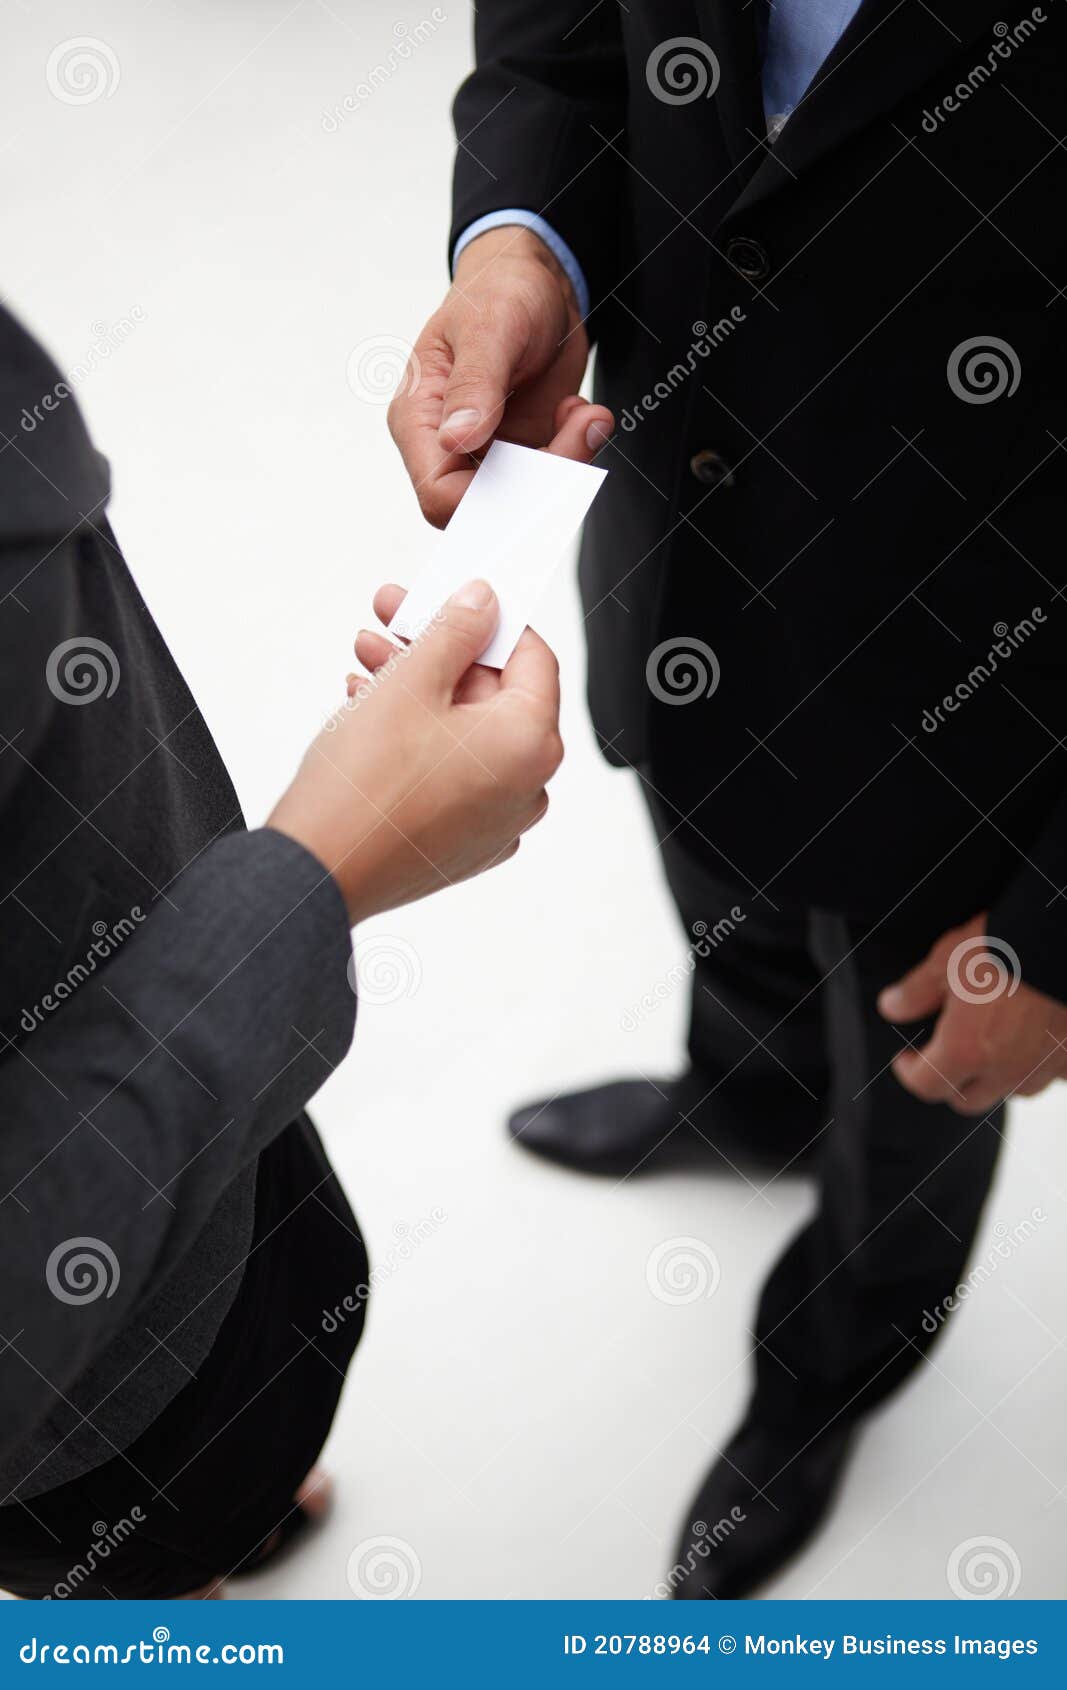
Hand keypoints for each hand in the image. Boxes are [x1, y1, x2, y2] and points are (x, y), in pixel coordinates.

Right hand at [267, 581, 561, 924]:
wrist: (316, 872)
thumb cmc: (363, 788)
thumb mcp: (410, 682)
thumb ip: (455, 630)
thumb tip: (482, 602)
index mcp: (531, 745)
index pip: (532, 658)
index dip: (489, 619)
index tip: (454, 597)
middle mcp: (527, 789)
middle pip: (494, 695)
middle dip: (439, 651)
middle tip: (392, 619)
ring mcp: (496, 822)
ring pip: (466, 732)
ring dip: (419, 689)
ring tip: (366, 660)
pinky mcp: (461, 843)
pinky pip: (451, 772)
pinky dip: (418, 738)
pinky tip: (371, 709)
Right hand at [388, 225, 610, 526]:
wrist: (536, 282)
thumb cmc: (497, 291)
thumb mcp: (489, 328)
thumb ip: (474, 384)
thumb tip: (458, 438)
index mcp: (420, 419)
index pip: (438, 493)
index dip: (485, 502)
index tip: (536, 470)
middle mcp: (448, 444)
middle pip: (485, 507)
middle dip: (540, 483)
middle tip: (576, 432)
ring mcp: (488, 452)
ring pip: (525, 500)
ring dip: (568, 464)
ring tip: (583, 414)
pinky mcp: (524, 451)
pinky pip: (551, 480)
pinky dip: (577, 452)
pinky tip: (579, 412)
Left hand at [878, 913, 1066, 1113]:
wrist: (1059, 935)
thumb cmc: (1002, 945)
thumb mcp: (946, 960)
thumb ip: (915, 992)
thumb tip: (890, 1008)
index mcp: (965, 1050)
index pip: (926, 1086)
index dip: (908, 1074)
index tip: (906, 1059)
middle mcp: (1005, 1070)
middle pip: (967, 1100)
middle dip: (949, 1083)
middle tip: (942, 1056)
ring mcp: (1043, 1067)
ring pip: (1012, 1091)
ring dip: (996, 1077)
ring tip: (989, 1047)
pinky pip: (1052, 1075)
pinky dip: (1039, 1064)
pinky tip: (1033, 1041)